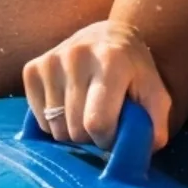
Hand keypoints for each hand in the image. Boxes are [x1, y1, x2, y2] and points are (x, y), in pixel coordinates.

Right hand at [22, 20, 173, 151]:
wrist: (107, 35)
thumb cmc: (133, 70)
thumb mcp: (154, 91)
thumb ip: (155, 123)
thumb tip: (143, 152)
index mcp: (112, 60)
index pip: (98, 122)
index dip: (108, 137)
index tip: (116, 131)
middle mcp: (77, 57)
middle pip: (75, 128)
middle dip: (91, 135)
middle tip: (102, 119)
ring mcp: (51, 62)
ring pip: (55, 128)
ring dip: (72, 130)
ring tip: (86, 110)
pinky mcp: (32, 69)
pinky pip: (39, 119)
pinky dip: (55, 122)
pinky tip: (69, 104)